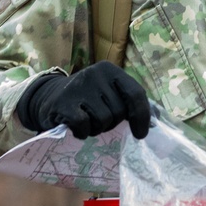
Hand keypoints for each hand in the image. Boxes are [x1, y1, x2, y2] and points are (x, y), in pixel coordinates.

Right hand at [15, 61, 151, 138]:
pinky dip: (82, 133)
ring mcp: (78, 86)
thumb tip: (156, 122)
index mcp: (111, 70)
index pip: (135, 94)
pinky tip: (76, 127)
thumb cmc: (88, 99)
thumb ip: (131, 102)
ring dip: (97, 129)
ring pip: (103, 121)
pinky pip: (84, 126)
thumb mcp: (109, 93)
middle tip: (98, 119)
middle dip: (111, 123)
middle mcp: (95, 73)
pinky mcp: (63, 103)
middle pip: (118, 113)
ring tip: (87, 121)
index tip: (140, 135)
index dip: (142, 117)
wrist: (49, 98)